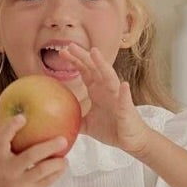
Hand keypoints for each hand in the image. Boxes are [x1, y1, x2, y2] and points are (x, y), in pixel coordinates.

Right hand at [0, 109, 68, 186]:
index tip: (23, 117)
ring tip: (65, 158)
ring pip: (43, 170)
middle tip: (63, 139)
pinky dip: (56, 174)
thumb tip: (10, 114)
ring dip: (57, 162)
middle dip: (49, 146)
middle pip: (31, 155)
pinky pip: (46, 183)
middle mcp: (7, 170)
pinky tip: (61, 167)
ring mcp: (18, 184)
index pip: (2, 139)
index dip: (11, 127)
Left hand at [49, 41, 151, 155]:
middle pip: (94, 68)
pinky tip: (123, 85)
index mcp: (97, 90)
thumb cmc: (112, 129)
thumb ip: (74, 119)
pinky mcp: (127, 109)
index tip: (62, 52)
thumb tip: (56, 121)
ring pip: (110, 77)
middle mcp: (107, 89)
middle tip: (70, 45)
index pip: (85, 71)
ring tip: (95, 53)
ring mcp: (118, 97)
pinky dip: (124, 93)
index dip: (75, 61)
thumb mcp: (87, 125)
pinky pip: (125, 100)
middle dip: (83, 56)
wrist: (131, 141)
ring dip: (102, 65)